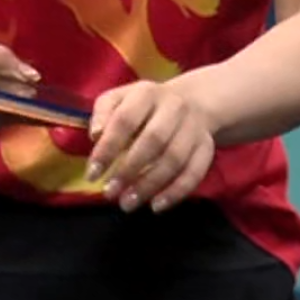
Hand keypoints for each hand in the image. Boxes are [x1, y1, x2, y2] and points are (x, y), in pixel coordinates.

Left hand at [87, 80, 216, 211]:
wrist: (192, 100)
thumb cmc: (143, 106)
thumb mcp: (118, 98)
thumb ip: (103, 112)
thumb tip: (96, 135)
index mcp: (147, 93)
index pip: (125, 120)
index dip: (108, 148)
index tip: (92, 174)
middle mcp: (174, 107)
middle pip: (154, 140)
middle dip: (129, 170)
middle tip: (110, 193)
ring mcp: (194, 127)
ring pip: (174, 159)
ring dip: (150, 185)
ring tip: (127, 204)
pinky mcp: (206, 146)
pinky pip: (195, 172)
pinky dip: (176, 192)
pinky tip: (156, 206)